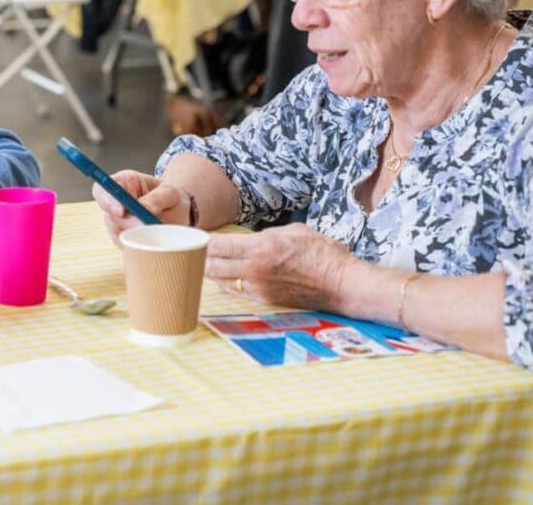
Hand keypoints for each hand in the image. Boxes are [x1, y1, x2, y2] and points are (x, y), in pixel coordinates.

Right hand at [91, 170, 191, 245]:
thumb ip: (157, 198)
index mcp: (123, 183)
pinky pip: (127, 245)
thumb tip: (143, 208)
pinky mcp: (123, 240)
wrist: (176, 213)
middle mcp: (115, 204)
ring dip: (138, 235)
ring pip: (119, 234)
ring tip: (159, 230)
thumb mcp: (171, 193)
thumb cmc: (171, 198)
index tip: (121, 211)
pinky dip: (141, 244)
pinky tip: (154, 238)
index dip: (108, 200)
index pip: (103, 190)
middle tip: (149, 227)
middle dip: (128, 224)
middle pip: (109, 216)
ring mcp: (117, 223)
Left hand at [204, 223, 353, 309]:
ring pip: (220, 281)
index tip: (192, 235)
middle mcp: (255, 270)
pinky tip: (223, 276)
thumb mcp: (291, 231)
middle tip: (191, 249)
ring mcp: (258, 288)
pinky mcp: (264, 301)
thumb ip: (263, 236)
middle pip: (210, 266)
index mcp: (261, 247)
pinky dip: (225, 283)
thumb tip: (245, 240)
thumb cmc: (321, 253)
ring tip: (203, 261)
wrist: (341, 283)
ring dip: (210, 272)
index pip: (217, 245)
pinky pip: (234, 292)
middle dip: (197, 257)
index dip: (200, 240)